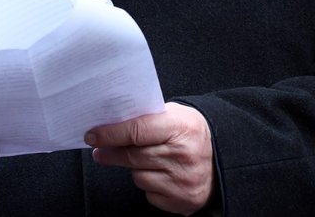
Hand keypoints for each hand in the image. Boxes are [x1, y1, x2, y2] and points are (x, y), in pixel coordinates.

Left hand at [85, 102, 215, 214]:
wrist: (223, 159)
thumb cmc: (189, 133)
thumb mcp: (173, 115)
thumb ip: (146, 118)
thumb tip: (109, 124)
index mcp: (180, 127)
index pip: (136, 130)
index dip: (110, 134)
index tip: (91, 135)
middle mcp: (183, 155)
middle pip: (132, 156)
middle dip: (111, 152)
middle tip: (99, 149)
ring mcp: (183, 181)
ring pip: (138, 176)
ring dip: (134, 168)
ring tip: (143, 159)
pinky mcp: (182, 201)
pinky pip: (149, 193)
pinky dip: (148, 184)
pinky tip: (158, 174)